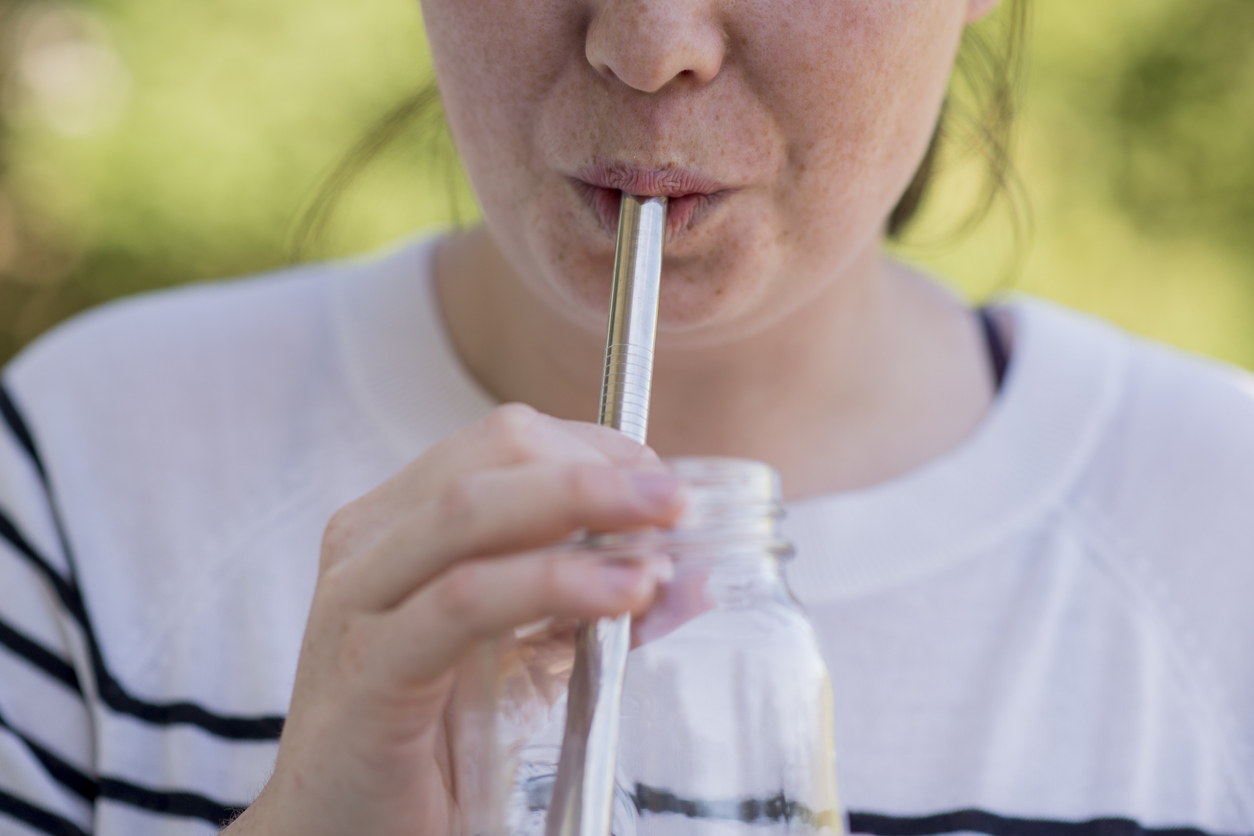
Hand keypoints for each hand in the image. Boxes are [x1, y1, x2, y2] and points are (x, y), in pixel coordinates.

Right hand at [225, 404, 682, 835]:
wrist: (341, 835)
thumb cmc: (431, 741)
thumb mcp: (521, 655)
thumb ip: (588, 605)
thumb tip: (689, 574)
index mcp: (401, 523)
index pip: (506, 442)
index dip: (597, 451)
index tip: (662, 487)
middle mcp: (370, 543)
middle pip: (493, 453)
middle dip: (600, 468)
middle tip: (676, 505)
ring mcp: (358, 600)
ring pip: (473, 511)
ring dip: (584, 510)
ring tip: (660, 546)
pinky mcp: (367, 670)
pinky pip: (464, 601)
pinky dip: (552, 584)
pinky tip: (617, 594)